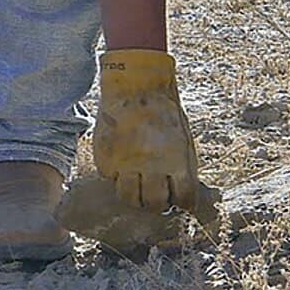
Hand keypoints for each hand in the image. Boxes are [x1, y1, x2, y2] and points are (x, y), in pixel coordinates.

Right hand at [93, 48, 218, 238]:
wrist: (135, 86)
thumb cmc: (163, 112)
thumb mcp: (182, 139)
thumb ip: (182, 167)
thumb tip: (183, 194)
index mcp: (176, 160)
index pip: (184, 197)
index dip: (183, 203)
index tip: (180, 201)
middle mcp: (151, 165)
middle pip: (154, 203)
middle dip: (157, 204)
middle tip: (156, 196)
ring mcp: (126, 163)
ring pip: (128, 198)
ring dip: (134, 196)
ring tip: (137, 186)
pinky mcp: (106, 158)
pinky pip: (110, 179)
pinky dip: (116, 176)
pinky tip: (121, 164)